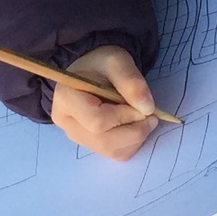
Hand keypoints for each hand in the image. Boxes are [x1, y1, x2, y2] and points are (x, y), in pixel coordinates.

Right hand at [51, 46, 159, 160]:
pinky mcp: (88, 144)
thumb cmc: (101, 64)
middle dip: (134, 131)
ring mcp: (75, 135)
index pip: (96, 120)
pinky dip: (131, 143)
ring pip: (110, 150)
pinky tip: (134, 126)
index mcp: (66, 97)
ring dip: (135, 138)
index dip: (124, 117)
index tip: (142, 106)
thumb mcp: (118, 61)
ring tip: (143, 118)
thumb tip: (147, 109)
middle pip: (103, 141)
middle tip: (151, 116)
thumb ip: (132, 82)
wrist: (92, 70)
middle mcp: (66, 121)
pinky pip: (114, 154)